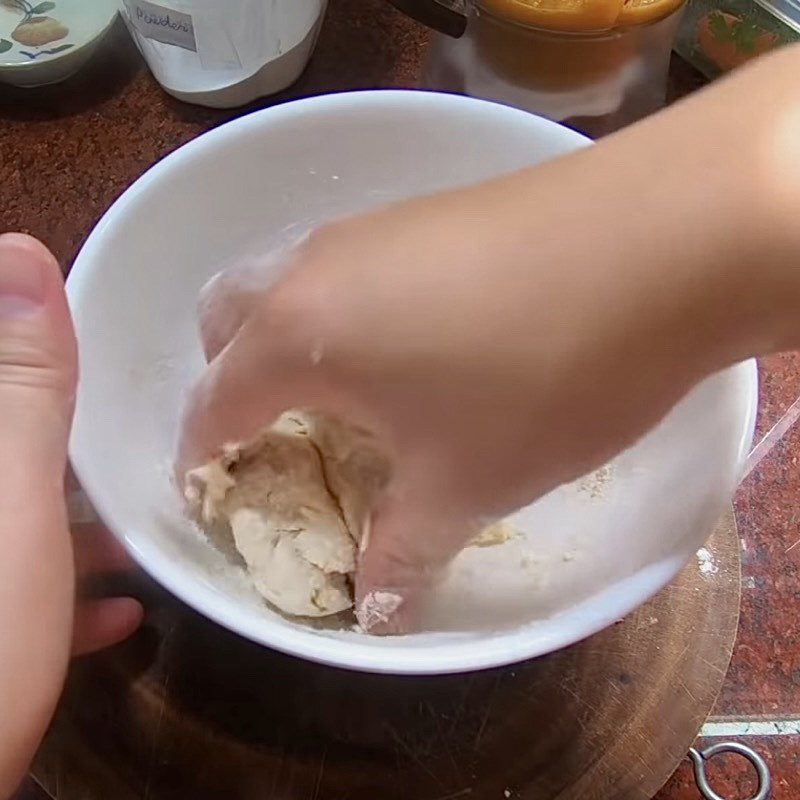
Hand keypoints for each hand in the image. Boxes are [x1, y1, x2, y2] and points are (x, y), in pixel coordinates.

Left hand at [0, 235, 141, 798]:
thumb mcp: (5, 503)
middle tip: (137, 437)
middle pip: (15, 441)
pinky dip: (55, 584)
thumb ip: (19, 386)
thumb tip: (18, 254)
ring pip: (14, 512)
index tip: (102, 349)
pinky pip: (9, 579)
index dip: (39, 339)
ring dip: (71, 519)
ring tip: (138, 532)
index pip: (4, 363)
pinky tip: (114, 611)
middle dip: (67, 437)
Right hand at [178, 46, 799, 633]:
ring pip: (289, 279)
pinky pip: (351, 262)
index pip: (213, 402)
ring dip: (288, 334)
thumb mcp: (463, 485)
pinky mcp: (428, 208)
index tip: (207, 490)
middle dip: (229, 377)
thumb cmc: (536, 378)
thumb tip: (376, 610)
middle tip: (268, 429)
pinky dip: (345, 306)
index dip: (203, 454)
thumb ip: (402, 551)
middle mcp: (314, 267)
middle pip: (228, 319)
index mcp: (296, 335)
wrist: (655, 245)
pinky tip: (410, 339)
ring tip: (340, 386)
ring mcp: (373, 226)